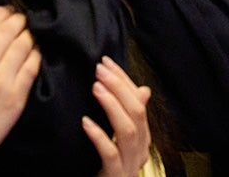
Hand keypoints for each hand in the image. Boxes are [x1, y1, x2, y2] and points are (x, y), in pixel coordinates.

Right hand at [0, 7, 40, 174]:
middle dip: (19, 20)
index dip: (2, 13)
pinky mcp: (16, 96)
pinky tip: (36, 51)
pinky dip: (37, 53)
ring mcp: (1, 80)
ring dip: (30, 34)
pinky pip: (32, 66)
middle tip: (23, 19)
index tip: (9, 11)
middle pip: (10, 30)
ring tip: (31, 33)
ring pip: (25, 45)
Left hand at [83, 56, 151, 176]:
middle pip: (136, 111)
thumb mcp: (119, 141)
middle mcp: (141, 147)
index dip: (124, 80)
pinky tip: (86, 122)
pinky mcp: (115, 175)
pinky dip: (99, 136)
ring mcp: (130, 162)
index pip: (139, 102)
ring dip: (111, 106)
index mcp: (143, 137)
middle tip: (100, 69)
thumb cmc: (109, 171)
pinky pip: (110, 153)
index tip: (106, 62)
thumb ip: (128, 117)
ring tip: (95, 88)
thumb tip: (143, 89)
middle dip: (118, 87)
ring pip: (128, 129)